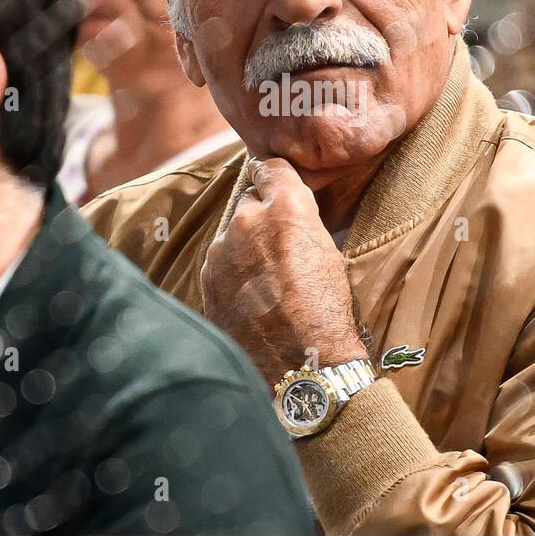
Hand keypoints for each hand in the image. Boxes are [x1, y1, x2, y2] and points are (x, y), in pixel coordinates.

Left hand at [200, 157, 368, 383]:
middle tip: (276, 244)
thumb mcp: (328, 254)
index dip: (273, 177)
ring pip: (231, 237)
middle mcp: (247, 220)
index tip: (273, 183)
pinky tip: (249, 299)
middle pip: (248, 203)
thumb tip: (287, 218)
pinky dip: (230, 274)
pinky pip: (218, 265)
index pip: (270, 167)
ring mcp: (221, 252)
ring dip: (243, 248)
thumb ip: (300, 225)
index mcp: (286, 208)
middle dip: (259, 217)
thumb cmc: (328, 312)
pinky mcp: (206, 281)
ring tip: (264, 281)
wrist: (301, 367)